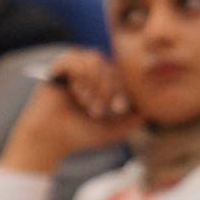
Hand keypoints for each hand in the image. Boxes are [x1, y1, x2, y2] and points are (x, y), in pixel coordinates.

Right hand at [0, 50, 139, 173]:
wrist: (51, 142)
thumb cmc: (80, 136)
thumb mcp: (112, 131)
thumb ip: (132, 121)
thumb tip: (148, 110)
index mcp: (102, 86)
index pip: (121, 75)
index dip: (122, 89)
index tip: (118, 109)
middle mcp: (88, 75)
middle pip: (109, 65)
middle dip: (108, 89)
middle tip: (98, 111)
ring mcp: (73, 70)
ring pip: (94, 58)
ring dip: (95, 82)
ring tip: (87, 103)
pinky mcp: (56, 69)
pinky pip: (73, 57)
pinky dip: (80, 74)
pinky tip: (77, 92)